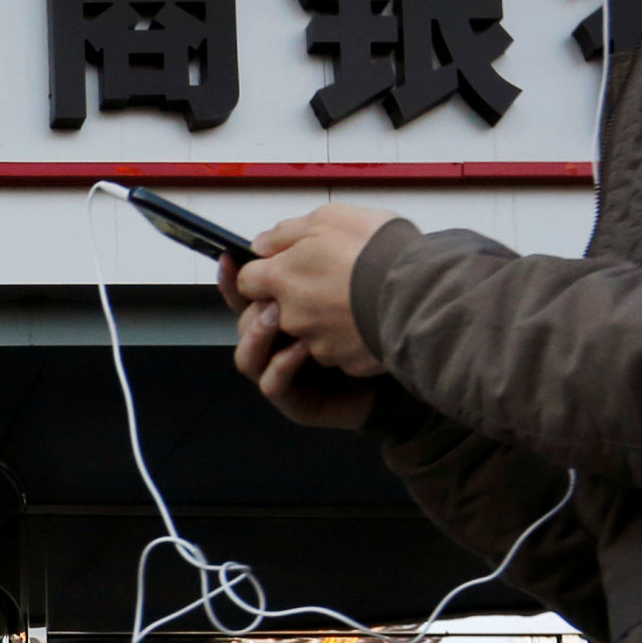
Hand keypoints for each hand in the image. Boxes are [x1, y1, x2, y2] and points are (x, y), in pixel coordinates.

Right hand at [220, 208, 395, 426]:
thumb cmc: (382, 315)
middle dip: (250, 308)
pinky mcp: (297, 400)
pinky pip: (271, 384)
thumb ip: (308, 254)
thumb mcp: (341, 271)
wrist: (412, 359)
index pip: (248, 294)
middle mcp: (282, 342)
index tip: (229, 260)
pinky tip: (301, 349)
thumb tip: (265, 243)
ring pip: (246, 357)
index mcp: (290, 309)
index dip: (234, 279)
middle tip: (272, 294)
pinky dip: (280, 365)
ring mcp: (286, 372)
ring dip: (256, 335)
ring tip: (278, 318)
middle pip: (242, 324)